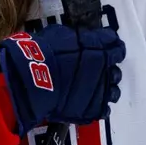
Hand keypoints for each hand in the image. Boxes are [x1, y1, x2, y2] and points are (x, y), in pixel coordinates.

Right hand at [0, 20, 126, 133]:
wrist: (29, 80)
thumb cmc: (40, 53)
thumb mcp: (59, 35)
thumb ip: (77, 38)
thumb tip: (83, 37)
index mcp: (98, 48)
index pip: (115, 45)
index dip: (112, 46)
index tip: (109, 47)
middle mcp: (104, 69)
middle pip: (115, 69)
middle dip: (108, 69)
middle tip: (98, 68)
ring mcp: (100, 91)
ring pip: (113, 91)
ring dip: (106, 87)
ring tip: (95, 88)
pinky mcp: (92, 110)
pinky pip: (103, 110)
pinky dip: (98, 106)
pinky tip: (89, 103)